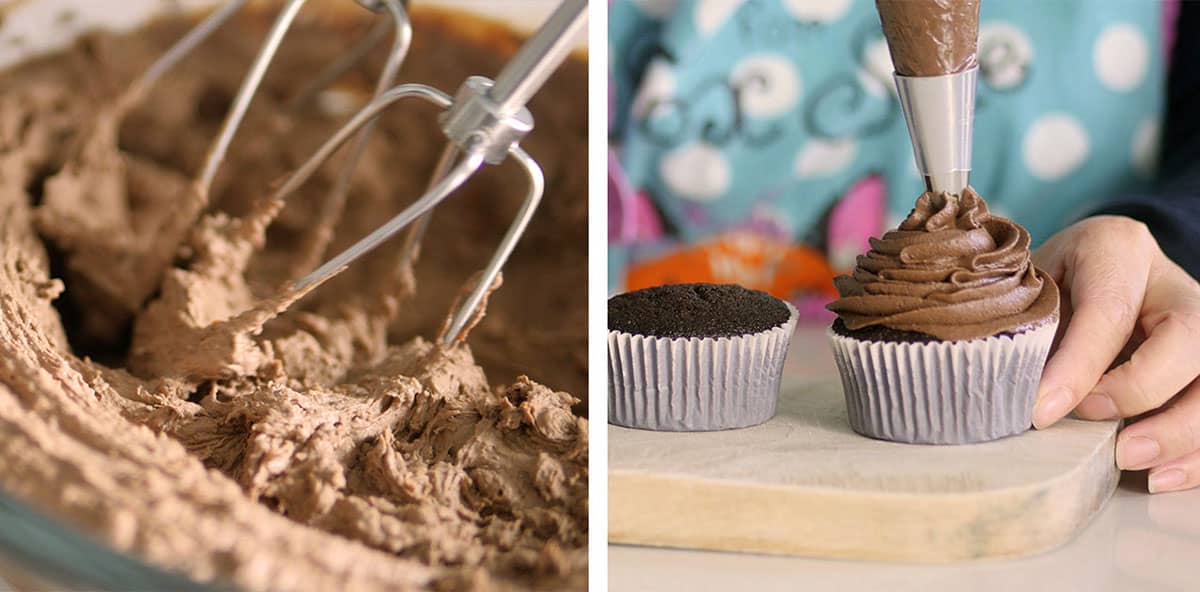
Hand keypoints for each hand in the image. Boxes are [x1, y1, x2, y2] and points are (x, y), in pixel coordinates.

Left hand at [1031, 216, 1199, 492]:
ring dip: (1184, 433)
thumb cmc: (1053, 282)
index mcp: (1118, 251)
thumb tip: (1012, 393)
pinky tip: (1162, 475)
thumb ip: (1031, 331)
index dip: (1079, 367)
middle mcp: (1176, 285)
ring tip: (1138, 467)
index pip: (1108, 311)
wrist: (1090, 268)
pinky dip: (1195, 450)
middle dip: (1145, 396)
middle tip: (1106, 439)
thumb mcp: (1033, 289)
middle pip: (1189, 341)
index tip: (1042, 412)